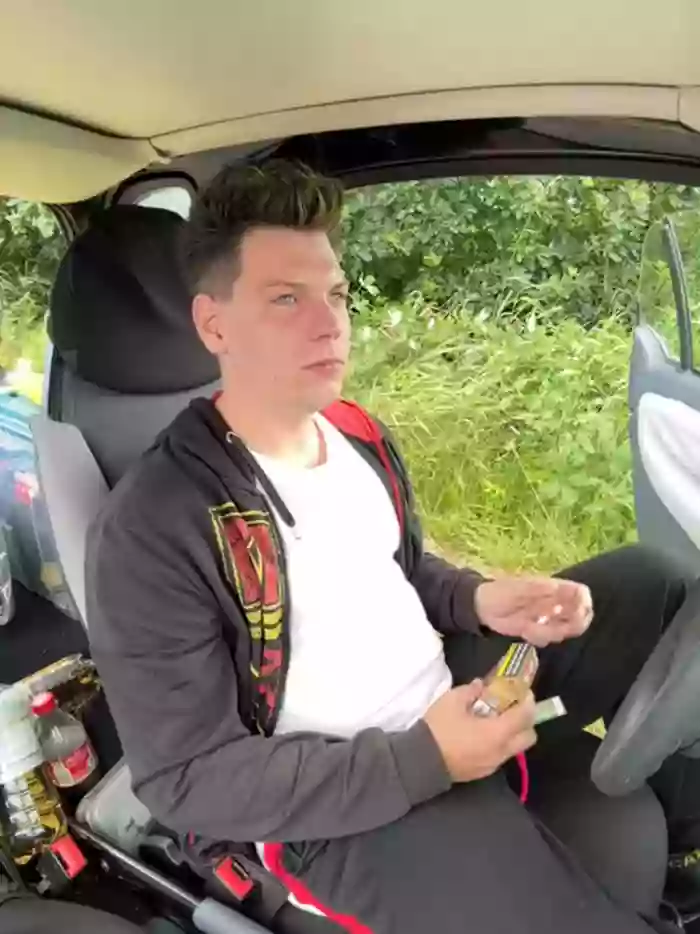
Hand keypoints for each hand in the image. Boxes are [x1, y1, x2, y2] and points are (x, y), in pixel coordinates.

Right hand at [423, 680, 536, 782]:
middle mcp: (501, 751)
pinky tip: (482, 735)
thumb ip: (471, 691)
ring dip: (513, 733)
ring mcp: (493, 764)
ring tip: (496, 720)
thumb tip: (480, 685)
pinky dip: (500, 743)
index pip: (525, 717)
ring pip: (515, 748)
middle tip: (513, 707)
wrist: (422, 760)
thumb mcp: (452, 701)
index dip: (528, 701)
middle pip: (529, 737)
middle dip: (526, 721)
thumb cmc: (439, 728)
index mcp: (497, 732)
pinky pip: (500, 756)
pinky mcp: (483, 772)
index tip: (523, 691)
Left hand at [474, 576, 592, 647]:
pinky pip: (547, 639)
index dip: (584, 604)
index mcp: (555, 588)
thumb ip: (541, 590)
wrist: (483, 605)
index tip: (576, 613)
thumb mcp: (521, 588)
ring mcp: (548, 618)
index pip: (581, 594)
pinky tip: (524, 632)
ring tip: (530, 627)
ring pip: (565, 631)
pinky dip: (538, 638)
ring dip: (550, 632)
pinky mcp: (538, 630)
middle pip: (580, 616)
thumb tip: (560, 589)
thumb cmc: (502, 590)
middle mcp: (556, 603)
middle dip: (570, 625)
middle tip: (550, 625)